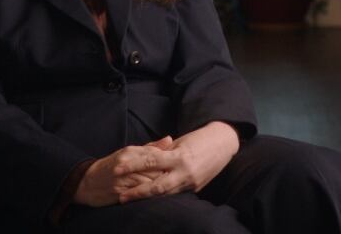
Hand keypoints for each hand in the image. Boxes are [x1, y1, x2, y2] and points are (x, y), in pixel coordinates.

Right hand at [73, 136, 172, 206]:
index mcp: (131, 151)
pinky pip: (139, 195)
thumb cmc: (112, 165)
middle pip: (155, 169)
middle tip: (182, 176)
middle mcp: (127, 164)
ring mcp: (123, 179)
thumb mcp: (129, 151)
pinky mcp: (120, 193)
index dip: (170, 160)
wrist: (88, 181)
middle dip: (168, 174)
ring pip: (149, 183)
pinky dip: (150, 196)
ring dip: (162, 186)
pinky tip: (159, 196)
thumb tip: (170, 138)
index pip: (156, 155)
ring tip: (174, 187)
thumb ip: (151, 147)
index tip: (183, 162)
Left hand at [118, 121, 238, 203]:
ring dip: (147, 198)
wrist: (223, 144)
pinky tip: (149, 199)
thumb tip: (143, 156)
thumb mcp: (179, 142)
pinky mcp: (195, 189)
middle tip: (121, 196)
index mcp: (179, 157)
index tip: (117, 169)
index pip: (150, 162)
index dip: (132, 166)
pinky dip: (161, 197)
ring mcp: (191, 183)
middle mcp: (185, 172)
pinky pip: (174, 194)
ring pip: (165, 194)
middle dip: (138, 192)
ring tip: (131, 200)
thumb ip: (162, 151)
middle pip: (156, 186)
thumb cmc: (198, 139)